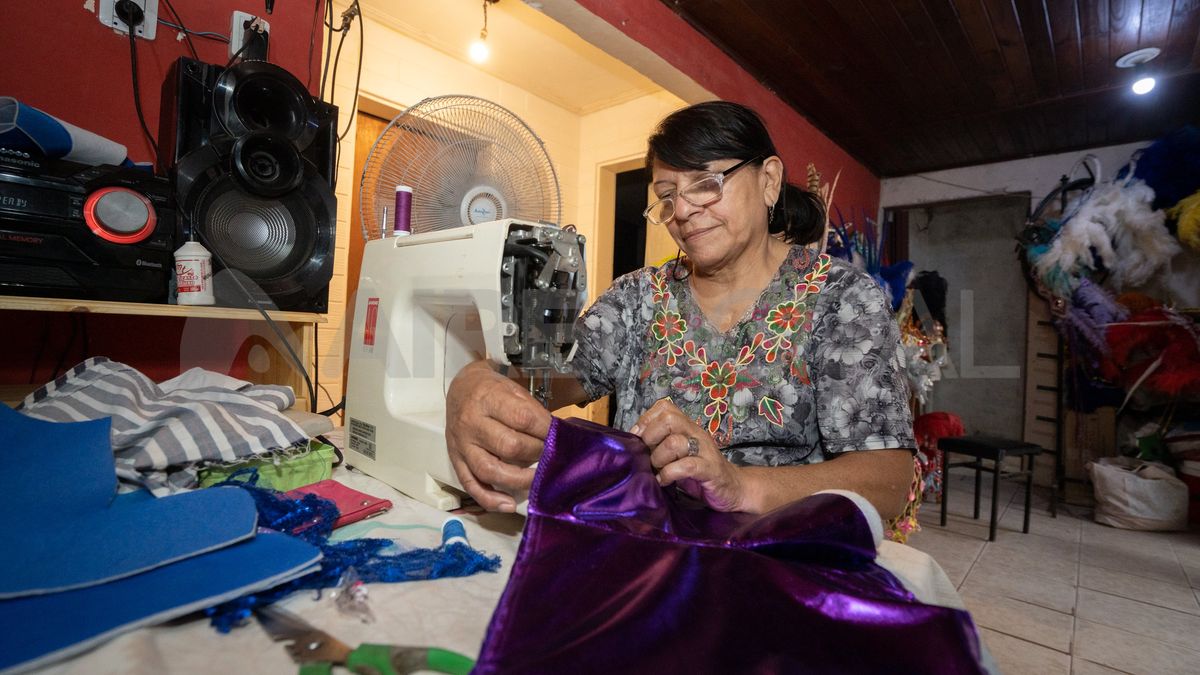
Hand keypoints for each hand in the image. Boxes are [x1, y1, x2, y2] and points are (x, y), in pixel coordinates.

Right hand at [445, 361, 550, 511]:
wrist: (461, 389)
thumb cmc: (491, 390)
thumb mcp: (513, 389)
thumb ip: (531, 412)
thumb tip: (554, 436)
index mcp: (488, 399)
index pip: (522, 418)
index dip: (545, 431)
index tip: (559, 436)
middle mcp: (471, 423)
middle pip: (508, 446)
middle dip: (536, 453)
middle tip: (549, 454)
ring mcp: (462, 445)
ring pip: (489, 470)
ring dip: (518, 480)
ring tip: (537, 480)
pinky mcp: (456, 461)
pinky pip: (471, 485)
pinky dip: (490, 499)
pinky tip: (508, 504)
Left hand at [631, 398, 747, 511]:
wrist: (733, 488)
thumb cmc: (699, 472)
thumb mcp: (678, 454)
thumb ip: (660, 445)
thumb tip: (632, 444)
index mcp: (687, 427)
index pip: (665, 407)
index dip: (646, 420)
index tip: (637, 439)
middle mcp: (696, 433)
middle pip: (668, 419)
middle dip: (650, 437)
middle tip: (647, 455)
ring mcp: (705, 450)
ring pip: (675, 443)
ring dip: (658, 459)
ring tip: (657, 471)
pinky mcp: (710, 470)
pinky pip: (686, 466)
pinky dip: (669, 474)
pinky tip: (664, 481)